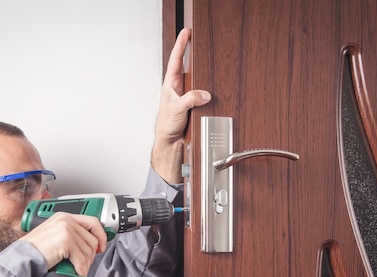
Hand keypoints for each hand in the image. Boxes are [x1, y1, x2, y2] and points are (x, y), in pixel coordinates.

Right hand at [20, 213, 106, 275]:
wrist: (20, 258)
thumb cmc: (33, 251)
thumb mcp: (54, 236)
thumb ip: (70, 235)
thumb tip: (90, 245)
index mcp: (64, 217)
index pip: (92, 222)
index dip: (101, 235)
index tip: (101, 246)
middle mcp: (66, 220)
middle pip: (92, 238)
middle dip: (92, 255)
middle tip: (85, 263)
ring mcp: (65, 229)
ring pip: (89, 249)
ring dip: (86, 263)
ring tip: (78, 269)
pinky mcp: (65, 241)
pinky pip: (81, 258)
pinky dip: (80, 268)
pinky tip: (75, 272)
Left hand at [153, 27, 211, 183]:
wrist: (170, 144)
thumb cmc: (166, 127)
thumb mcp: (177, 109)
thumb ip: (190, 99)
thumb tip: (204, 93)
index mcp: (170, 85)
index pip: (176, 60)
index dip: (181, 45)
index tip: (186, 32)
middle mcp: (177, 89)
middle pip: (186, 65)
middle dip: (189, 51)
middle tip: (194, 37)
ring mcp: (185, 96)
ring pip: (195, 80)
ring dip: (200, 73)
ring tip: (204, 59)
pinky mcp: (193, 105)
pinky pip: (201, 94)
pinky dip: (206, 90)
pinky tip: (211, 90)